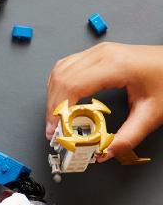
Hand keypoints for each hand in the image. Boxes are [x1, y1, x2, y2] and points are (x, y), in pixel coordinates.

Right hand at [46, 42, 162, 159]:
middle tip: (54, 129)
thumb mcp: (153, 113)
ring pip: (59, 71)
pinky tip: (62, 100)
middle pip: (61, 78)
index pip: (72, 85)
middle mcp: (102, 54)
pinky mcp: (96, 55)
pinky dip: (59, 85)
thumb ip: (129, 136)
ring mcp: (98, 52)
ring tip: (57, 118)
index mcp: (116, 65)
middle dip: (53, 106)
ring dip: (53, 95)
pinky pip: (66, 67)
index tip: (56, 130)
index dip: (58, 110)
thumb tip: (105, 152)